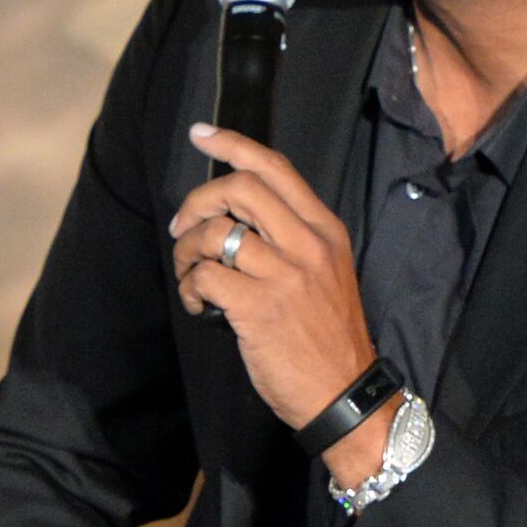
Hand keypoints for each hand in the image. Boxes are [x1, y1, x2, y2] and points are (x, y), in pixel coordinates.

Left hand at [170, 124, 378, 440]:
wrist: (344, 392)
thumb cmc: (328, 334)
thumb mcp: (326, 271)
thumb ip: (292, 236)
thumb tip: (237, 211)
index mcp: (324, 229)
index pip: (275, 168)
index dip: (232, 144)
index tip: (201, 134)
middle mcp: (306, 244)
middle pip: (238, 189)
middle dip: (197, 202)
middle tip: (183, 227)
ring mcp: (283, 276)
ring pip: (214, 233)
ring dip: (187, 252)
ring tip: (190, 276)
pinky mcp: (258, 309)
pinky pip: (204, 276)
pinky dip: (189, 288)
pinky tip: (198, 305)